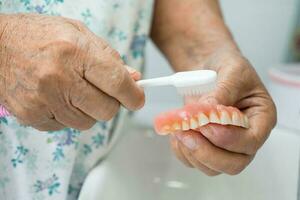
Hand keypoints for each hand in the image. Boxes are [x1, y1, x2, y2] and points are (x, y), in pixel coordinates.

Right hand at [0, 14, 143, 130]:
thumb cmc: (39, 36)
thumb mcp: (79, 34)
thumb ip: (109, 57)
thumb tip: (133, 78)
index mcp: (74, 51)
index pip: (117, 83)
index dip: (134, 95)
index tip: (138, 98)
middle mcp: (58, 78)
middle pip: (107, 110)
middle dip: (112, 103)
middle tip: (103, 91)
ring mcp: (43, 100)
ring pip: (88, 122)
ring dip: (89, 110)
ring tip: (74, 90)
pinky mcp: (32, 116)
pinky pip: (67, 126)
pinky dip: (69, 114)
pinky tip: (58, 97)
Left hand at [170, 46, 276, 175]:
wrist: (208, 67)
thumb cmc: (227, 67)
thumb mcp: (232, 71)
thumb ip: (223, 91)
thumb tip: (208, 111)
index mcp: (260, 119)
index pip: (251, 141)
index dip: (227, 138)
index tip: (206, 124)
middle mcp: (244, 137)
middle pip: (233, 164)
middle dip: (207, 152)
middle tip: (188, 133)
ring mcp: (224, 145)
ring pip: (212, 167)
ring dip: (191, 152)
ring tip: (179, 129)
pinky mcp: (205, 145)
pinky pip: (193, 161)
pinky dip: (181, 151)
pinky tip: (177, 133)